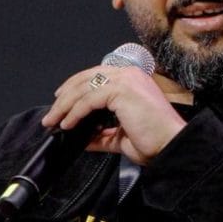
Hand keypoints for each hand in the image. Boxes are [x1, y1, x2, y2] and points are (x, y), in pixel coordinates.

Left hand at [42, 66, 186, 163]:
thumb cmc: (156, 141)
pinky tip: (68, 124)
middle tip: (51, 114)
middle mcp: (129, 74)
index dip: (75, 87)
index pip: (97, 76)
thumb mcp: (122, 137)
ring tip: (53, 121)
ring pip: (84, 87)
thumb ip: (103, 135)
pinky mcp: (121, 90)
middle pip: (86, 78)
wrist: (171, 146)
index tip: (61, 102)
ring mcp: (126, 80)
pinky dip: (74, 112)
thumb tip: (85, 138)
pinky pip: (88, 99)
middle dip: (65, 96)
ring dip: (64, 106)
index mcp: (133, 80)